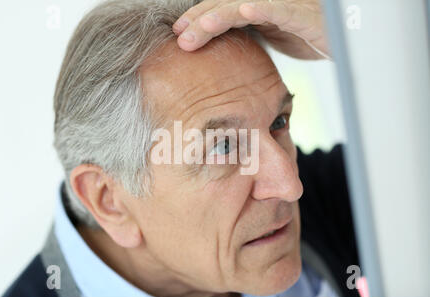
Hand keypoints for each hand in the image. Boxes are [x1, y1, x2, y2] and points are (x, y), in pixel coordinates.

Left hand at [173, 0, 329, 59]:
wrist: (347, 39)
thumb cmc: (311, 38)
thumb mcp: (274, 41)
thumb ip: (252, 42)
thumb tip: (230, 60)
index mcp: (257, 10)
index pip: (222, 12)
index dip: (200, 21)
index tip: (180, 35)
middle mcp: (266, 4)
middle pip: (225, 5)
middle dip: (200, 19)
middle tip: (179, 36)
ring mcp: (282, 6)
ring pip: (243, 4)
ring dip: (218, 15)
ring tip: (197, 29)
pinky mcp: (300, 13)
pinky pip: (277, 8)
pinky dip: (260, 8)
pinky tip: (243, 11)